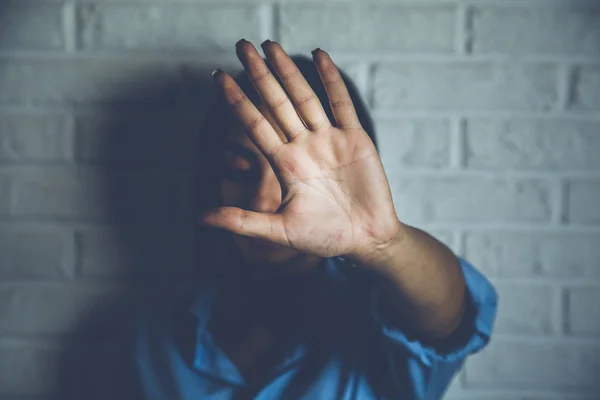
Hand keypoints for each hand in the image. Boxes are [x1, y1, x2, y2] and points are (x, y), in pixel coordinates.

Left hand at [200, 39, 401, 259]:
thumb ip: (242, 222)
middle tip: (241, 46)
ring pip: (305, 97)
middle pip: (276, 103)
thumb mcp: (280, 231)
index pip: (255, 125)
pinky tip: (318, 56)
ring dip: (288, 71)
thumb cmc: (324, 237)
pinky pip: (340, 104)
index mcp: (284, 164)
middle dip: (259, 74)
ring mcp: (328, 140)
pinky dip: (331, 80)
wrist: (365, 239)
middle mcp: (303, 147)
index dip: (237, 101)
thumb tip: (200, 218)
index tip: (218, 77)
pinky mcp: (354, 139)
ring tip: (271, 46)